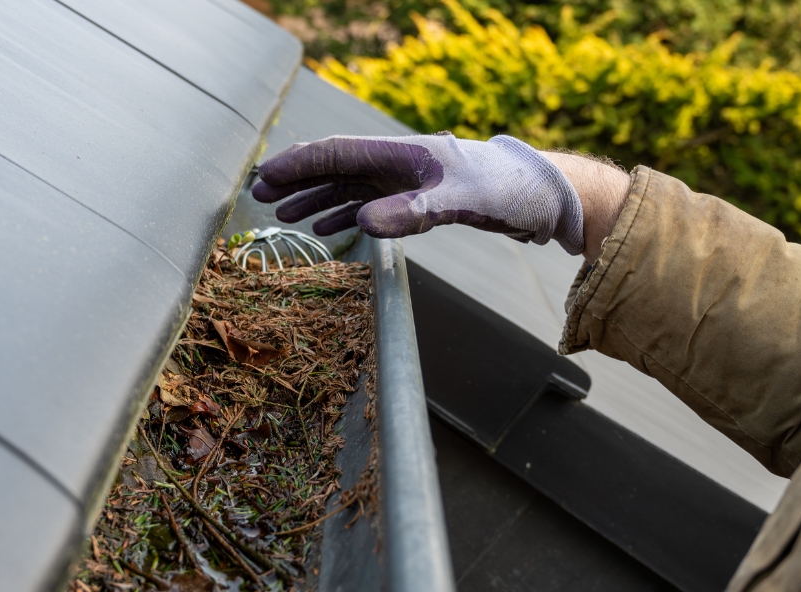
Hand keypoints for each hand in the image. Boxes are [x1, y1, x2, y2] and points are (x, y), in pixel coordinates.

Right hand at [252, 133, 586, 254]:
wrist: (540, 195)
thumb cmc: (505, 188)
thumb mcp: (460, 201)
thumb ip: (410, 212)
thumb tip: (361, 224)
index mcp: (402, 152)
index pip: (336, 153)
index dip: (298, 165)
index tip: (266, 179)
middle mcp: (397, 162)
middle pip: (334, 167)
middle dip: (297, 181)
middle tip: (260, 197)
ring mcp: (405, 180)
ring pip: (347, 186)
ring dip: (316, 199)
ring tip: (284, 214)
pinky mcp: (417, 199)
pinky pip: (369, 204)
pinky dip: (343, 214)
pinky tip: (326, 229)